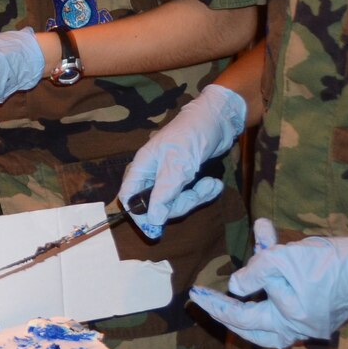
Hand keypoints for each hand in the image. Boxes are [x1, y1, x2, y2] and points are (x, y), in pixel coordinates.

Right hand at [117, 83, 246, 237]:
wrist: (218, 120)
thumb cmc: (192, 135)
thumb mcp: (178, 165)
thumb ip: (164, 193)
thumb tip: (152, 219)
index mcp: (143, 166)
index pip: (129, 196)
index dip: (139, 214)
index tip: (155, 228)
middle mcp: (153, 173)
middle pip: (156, 204)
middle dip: (179, 204)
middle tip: (198, 195)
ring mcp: (170, 176)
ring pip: (175, 201)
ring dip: (196, 198)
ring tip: (212, 184)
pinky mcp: (186, 177)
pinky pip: (189, 195)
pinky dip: (203, 193)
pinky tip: (214, 183)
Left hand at [189, 218, 347, 348]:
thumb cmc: (326, 262)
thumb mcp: (282, 261)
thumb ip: (255, 273)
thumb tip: (235, 288)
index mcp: (290, 320)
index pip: (243, 317)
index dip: (217, 304)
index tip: (195, 294)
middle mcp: (302, 328)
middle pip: (257, 330)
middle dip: (231, 316)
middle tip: (210, 303)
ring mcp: (314, 321)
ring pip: (272, 316)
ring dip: (253, 300)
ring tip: (235, 290)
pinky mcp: (323, 309)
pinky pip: (290, 300)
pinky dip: (275, 283)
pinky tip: (268, 253)